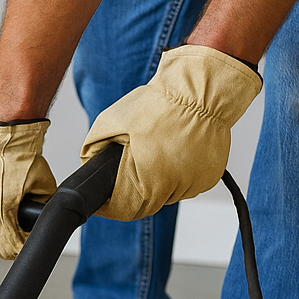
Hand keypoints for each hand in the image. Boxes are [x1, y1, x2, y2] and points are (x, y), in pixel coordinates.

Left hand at [80, 45, 261, 219]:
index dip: (116, 205)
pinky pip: (190, 183)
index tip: (110, 199)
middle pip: (150, 203)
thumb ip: (93, 147)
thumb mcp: (111, 121)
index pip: (129, 210)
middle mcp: (176, 186)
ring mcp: (196, 181)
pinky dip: (181, 174)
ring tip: (157, 154)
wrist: (202, 89)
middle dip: (138, 190)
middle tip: (134, 167)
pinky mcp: (211, 174)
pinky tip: (176, 152)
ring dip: (161, 183)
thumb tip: (87, 163)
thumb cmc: (159, 103)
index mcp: (151, 181)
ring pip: (171, 193)